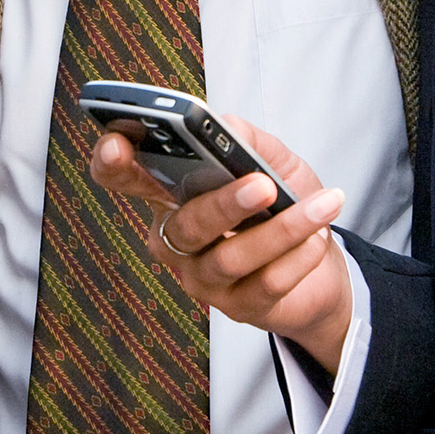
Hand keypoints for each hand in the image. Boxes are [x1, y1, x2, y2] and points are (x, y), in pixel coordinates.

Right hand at [91, 115, 353, 373]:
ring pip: (230, 258)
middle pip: (186, 224)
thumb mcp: (270, 158)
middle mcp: (175, 238)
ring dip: (281, 230)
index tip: (120, 144)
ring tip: (316, 207)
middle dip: (225, 204)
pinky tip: (319, 236)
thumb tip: (224, 125)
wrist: (323, 263)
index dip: (111, 161)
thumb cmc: (282, 200)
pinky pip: (265, 283)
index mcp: (169, 193)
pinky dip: (298, 256)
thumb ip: (244, 137)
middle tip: (262, 184)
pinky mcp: (239, 308)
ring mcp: (203, 279)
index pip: (123, 177)